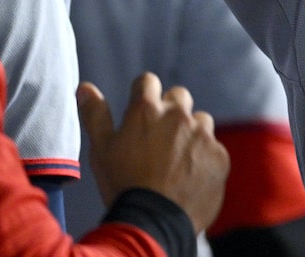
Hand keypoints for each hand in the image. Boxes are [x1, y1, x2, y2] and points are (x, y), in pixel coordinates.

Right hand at [78, 73, 229, 233]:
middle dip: (170, 110)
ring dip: (190, 133)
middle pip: (178, 96)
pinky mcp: (219, 154)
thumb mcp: (101, 150)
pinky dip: (204, 158)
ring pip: (200, 121)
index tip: (140, 109)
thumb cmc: (122, 185)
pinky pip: (213, 148)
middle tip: (158, 138)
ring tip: (175, 161)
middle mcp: (178, 115)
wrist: (154, 222)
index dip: (143, 94)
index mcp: (146, 111)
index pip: (147, 81)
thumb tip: (85, 88)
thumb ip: (95, 115)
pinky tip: (190, 177)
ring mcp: (202, 134)